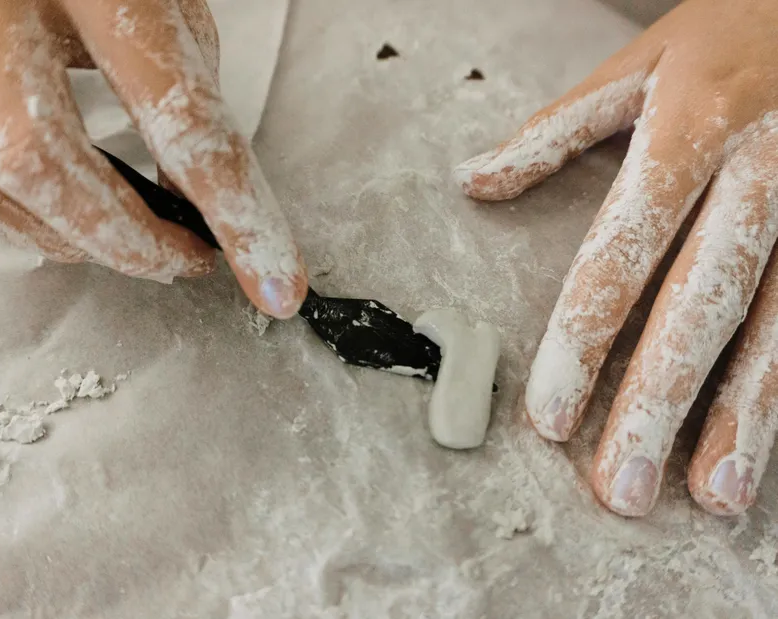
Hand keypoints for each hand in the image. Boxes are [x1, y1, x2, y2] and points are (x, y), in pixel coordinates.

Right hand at [0, 0, 306, 317]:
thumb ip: (184, 95)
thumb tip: (198, 201)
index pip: (179, 117)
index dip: (238, 215)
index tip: (275, 281)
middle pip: (45, 163)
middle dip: (130, 242)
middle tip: (185, 262)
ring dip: (64, 240)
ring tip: (124, 245)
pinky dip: (3, 219)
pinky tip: (54, 220)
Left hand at [455, 0, 777, 516]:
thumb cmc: (729, 35)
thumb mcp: (640, 64)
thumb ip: (556, 130)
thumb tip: (472, 182)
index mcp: (691, 129)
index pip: (624, 250)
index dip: (585, 338)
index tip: (553, 418)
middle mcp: (760, 176)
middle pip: (702, 306)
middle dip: (660, 403)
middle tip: (621, 489)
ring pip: (774, 328)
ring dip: (738, 418)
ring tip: (704, 496)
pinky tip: (758, 448)